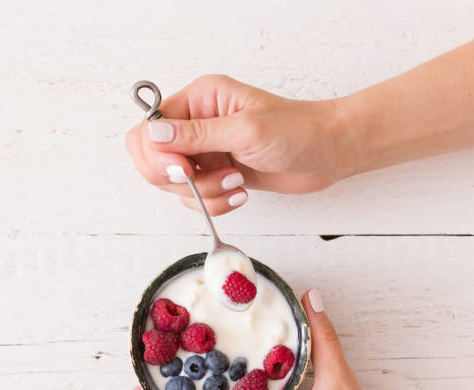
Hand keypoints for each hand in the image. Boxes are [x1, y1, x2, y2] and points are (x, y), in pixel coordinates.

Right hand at [125, 75, 352, 216]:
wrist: (326, 153)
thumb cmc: (296, 131)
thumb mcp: (246, 130)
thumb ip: (198, 135)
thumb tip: (154, 134)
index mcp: (198, 101)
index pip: (147, 130)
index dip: (157, 156)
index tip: (185, 170)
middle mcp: (195, 125)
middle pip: (153, 162)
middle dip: (181, 181)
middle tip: (213, 178)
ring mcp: (205, 153)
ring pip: (175, 186)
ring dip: (205, 194)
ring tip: (236, 183)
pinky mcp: (216, 175)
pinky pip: (196, 199)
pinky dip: (214, 204)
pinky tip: (239, 193)